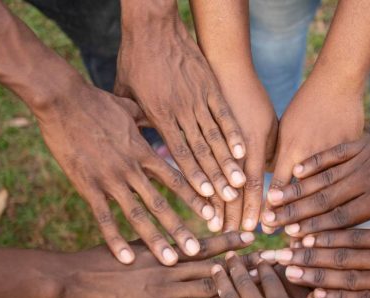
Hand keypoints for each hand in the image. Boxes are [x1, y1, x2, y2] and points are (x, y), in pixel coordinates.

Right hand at [35, 79, 214, 265]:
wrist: (61, 100)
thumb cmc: (96, 101)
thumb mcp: (129, 107)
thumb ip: (147, 118)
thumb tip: (159, 115)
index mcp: (143, 151)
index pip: (176, 178)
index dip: (194, 197)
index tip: (212, 214)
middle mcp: (131, 168)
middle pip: (161, 203)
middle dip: (180, 228)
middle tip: (198, 251)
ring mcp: (109, 179)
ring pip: (137, 215)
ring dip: (155, 239)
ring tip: (171, 260)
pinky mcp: (87, 186)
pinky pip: (103, 218)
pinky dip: (115, 239)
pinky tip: (127, 258)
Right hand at [48, 231, 254, 297]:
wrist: (70, 282)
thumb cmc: (94, 262)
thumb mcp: (128, 245)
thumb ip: (152, 246)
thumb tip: (168, 244)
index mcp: (162, 249)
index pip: (204, 244)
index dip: (230, 241)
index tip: (252, 236)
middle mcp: (168, 266)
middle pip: (215, 265)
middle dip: (243, 264)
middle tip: (270, 260)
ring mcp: (164, 291)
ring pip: (209, 286)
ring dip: (235, 286)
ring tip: (260, 285)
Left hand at [116, 1, 245, 201]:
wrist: (152, 26)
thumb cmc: (134, 59)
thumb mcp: (125, 92)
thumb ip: (133, 119)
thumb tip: (134, 143)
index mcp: (158, 114)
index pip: (178, 152)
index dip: (193, 176)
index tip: (205, 197)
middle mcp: (180, 110)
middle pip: (200, 150)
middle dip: (215, 177)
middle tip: (228, 200)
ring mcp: (198, 97)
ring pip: (215, 135)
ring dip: (228, 161)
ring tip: (240, 183)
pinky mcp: (209, 85)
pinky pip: (224, 113)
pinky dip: (234, 133)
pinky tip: (244, 151)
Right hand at [211, 71, 277, 231]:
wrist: (224, 64)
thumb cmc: (251, 95)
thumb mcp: (269, 124)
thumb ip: (269, 150)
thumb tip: (274, 176)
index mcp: (257, 145)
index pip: (257, 183)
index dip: (255, 208)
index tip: (254, 230)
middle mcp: (237, 147)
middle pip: (237, 189)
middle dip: (235, 215)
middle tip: (232, 239)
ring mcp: (216, 144)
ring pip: (216, 180)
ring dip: (216, 206)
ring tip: (213, 228)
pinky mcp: (196, 140)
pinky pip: (196, 165)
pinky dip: (197, 185)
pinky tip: (196, 202)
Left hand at [261, 75, 364, 233]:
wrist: (340, 80)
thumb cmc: (306, 102)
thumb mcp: (282, 127)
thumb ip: (277, 155)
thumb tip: (264, 181)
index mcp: (291, 148)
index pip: (277, 187)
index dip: (269, 210)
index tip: (263, 232)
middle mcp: (313, 158)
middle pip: (299, 199)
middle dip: (292, 225)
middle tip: (285, 250)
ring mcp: (338, 160)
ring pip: (325, 199)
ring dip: (316, 223)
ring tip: (310, 246)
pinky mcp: (357, 161)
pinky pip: (349, 191)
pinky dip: (344, 207)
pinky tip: (341, 227)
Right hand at [263, 105, 369, 236]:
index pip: (340, 220)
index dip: (314, 232)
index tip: (292, 241)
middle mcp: (367, 178)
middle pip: (323, 200)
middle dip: (295, 214)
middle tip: (270, 223)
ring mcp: (364, 157)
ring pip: (323, 177)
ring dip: (297, 190)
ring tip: (274, 198)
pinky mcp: (367, 141)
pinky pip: (335, 153)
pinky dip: (315, 162)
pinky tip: (297, 169)